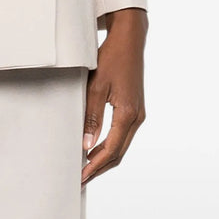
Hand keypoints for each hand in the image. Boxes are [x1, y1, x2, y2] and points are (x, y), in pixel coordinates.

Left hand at [81, 8, 147, 184]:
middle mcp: (137, 117)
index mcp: (128, 114)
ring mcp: (138, 113)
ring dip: (104, 158)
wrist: (129, 39)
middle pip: (118, 152)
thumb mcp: (97, 86)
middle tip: (81, 178)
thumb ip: (92, 116)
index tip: (80, 176)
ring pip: (121, 145)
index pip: (111, 150)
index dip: (95, 165)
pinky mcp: (134, 108)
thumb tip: (86, 145)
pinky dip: (110, 145)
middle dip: (99, 167)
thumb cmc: (112, 58)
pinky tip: (96, 147)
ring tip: (86, 167)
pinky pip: (123, 134)